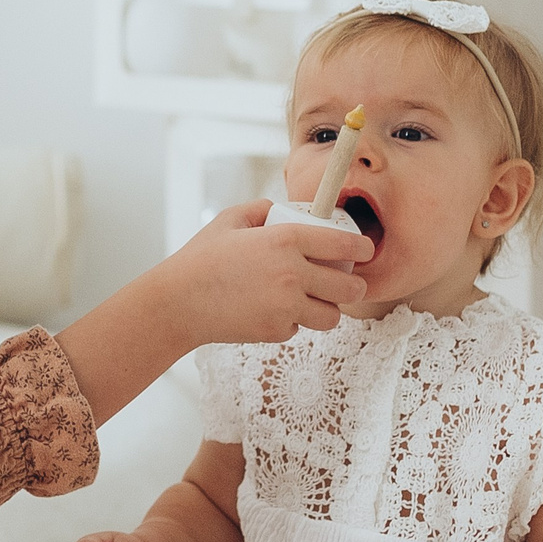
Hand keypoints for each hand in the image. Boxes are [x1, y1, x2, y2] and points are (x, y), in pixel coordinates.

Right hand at [168, 201, 369, 346]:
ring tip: (311, 301)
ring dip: (326, 308)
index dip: (362, 248)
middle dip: (354, 285)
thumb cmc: (200, 259)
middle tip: (345, 282)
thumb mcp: (229, 220)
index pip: (344, 244)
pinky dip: (292, 323)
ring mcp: (286, 307)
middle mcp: (292, 274)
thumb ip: (263, 209)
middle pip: (350, 287)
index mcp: (285, 240)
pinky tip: (272, 311)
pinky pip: (300, 329)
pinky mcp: (276, 332)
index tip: (365, 250)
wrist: (178, 303)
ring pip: (332, 315)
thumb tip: (284, 211)